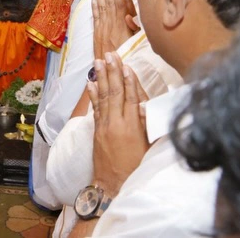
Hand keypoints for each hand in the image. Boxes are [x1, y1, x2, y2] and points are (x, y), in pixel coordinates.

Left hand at [87, 53, 149, 197]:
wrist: (114, 185)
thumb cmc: (137, 167)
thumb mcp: (149, 146)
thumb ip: (147, 124)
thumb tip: (143, 104)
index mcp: (133, 126)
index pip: (131, 97)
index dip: (129, 80)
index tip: (126, 65)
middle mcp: (117, 123)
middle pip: (115, 92)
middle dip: (113, 72)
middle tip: (109, 54)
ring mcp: (105, 126)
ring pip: (103, 97)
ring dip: (101, 77)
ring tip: (98, 62)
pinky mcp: (97, 131)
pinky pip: (95, 108)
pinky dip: (93, 94)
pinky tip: (90, 83)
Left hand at [92, 0, 139, 58]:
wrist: (111, 71)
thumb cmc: (128, 58)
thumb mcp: (137, 44)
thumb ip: (134, 29)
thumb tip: (129, 15)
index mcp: (123, 27)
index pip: (122, 6)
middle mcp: (112, 26)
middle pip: (111, 4)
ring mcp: (103, 29)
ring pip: (102, 8)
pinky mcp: (97, 34)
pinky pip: (95, 17)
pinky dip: (94, 7)